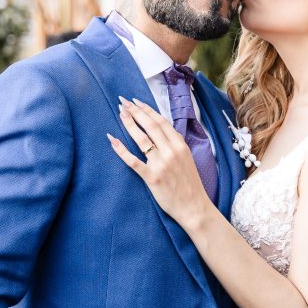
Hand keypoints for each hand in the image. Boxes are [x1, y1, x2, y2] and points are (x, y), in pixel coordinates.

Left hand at [108, 98, 210, 228]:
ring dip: (129, 124)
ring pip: (141, 139)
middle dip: (136, 112)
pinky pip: (133, 161)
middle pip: (150, 126)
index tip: (136, 101)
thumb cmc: (190, 184)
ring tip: (120, 113)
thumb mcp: (188, 158)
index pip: (161, 122)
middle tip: (124, 102)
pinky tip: (112, 140)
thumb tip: (165, 130)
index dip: (148, 110)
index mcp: (180, 146)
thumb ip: (177, 144)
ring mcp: (161, 164)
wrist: (194, 206)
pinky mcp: (152, 178)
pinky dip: (121, 150)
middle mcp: (171, 152)